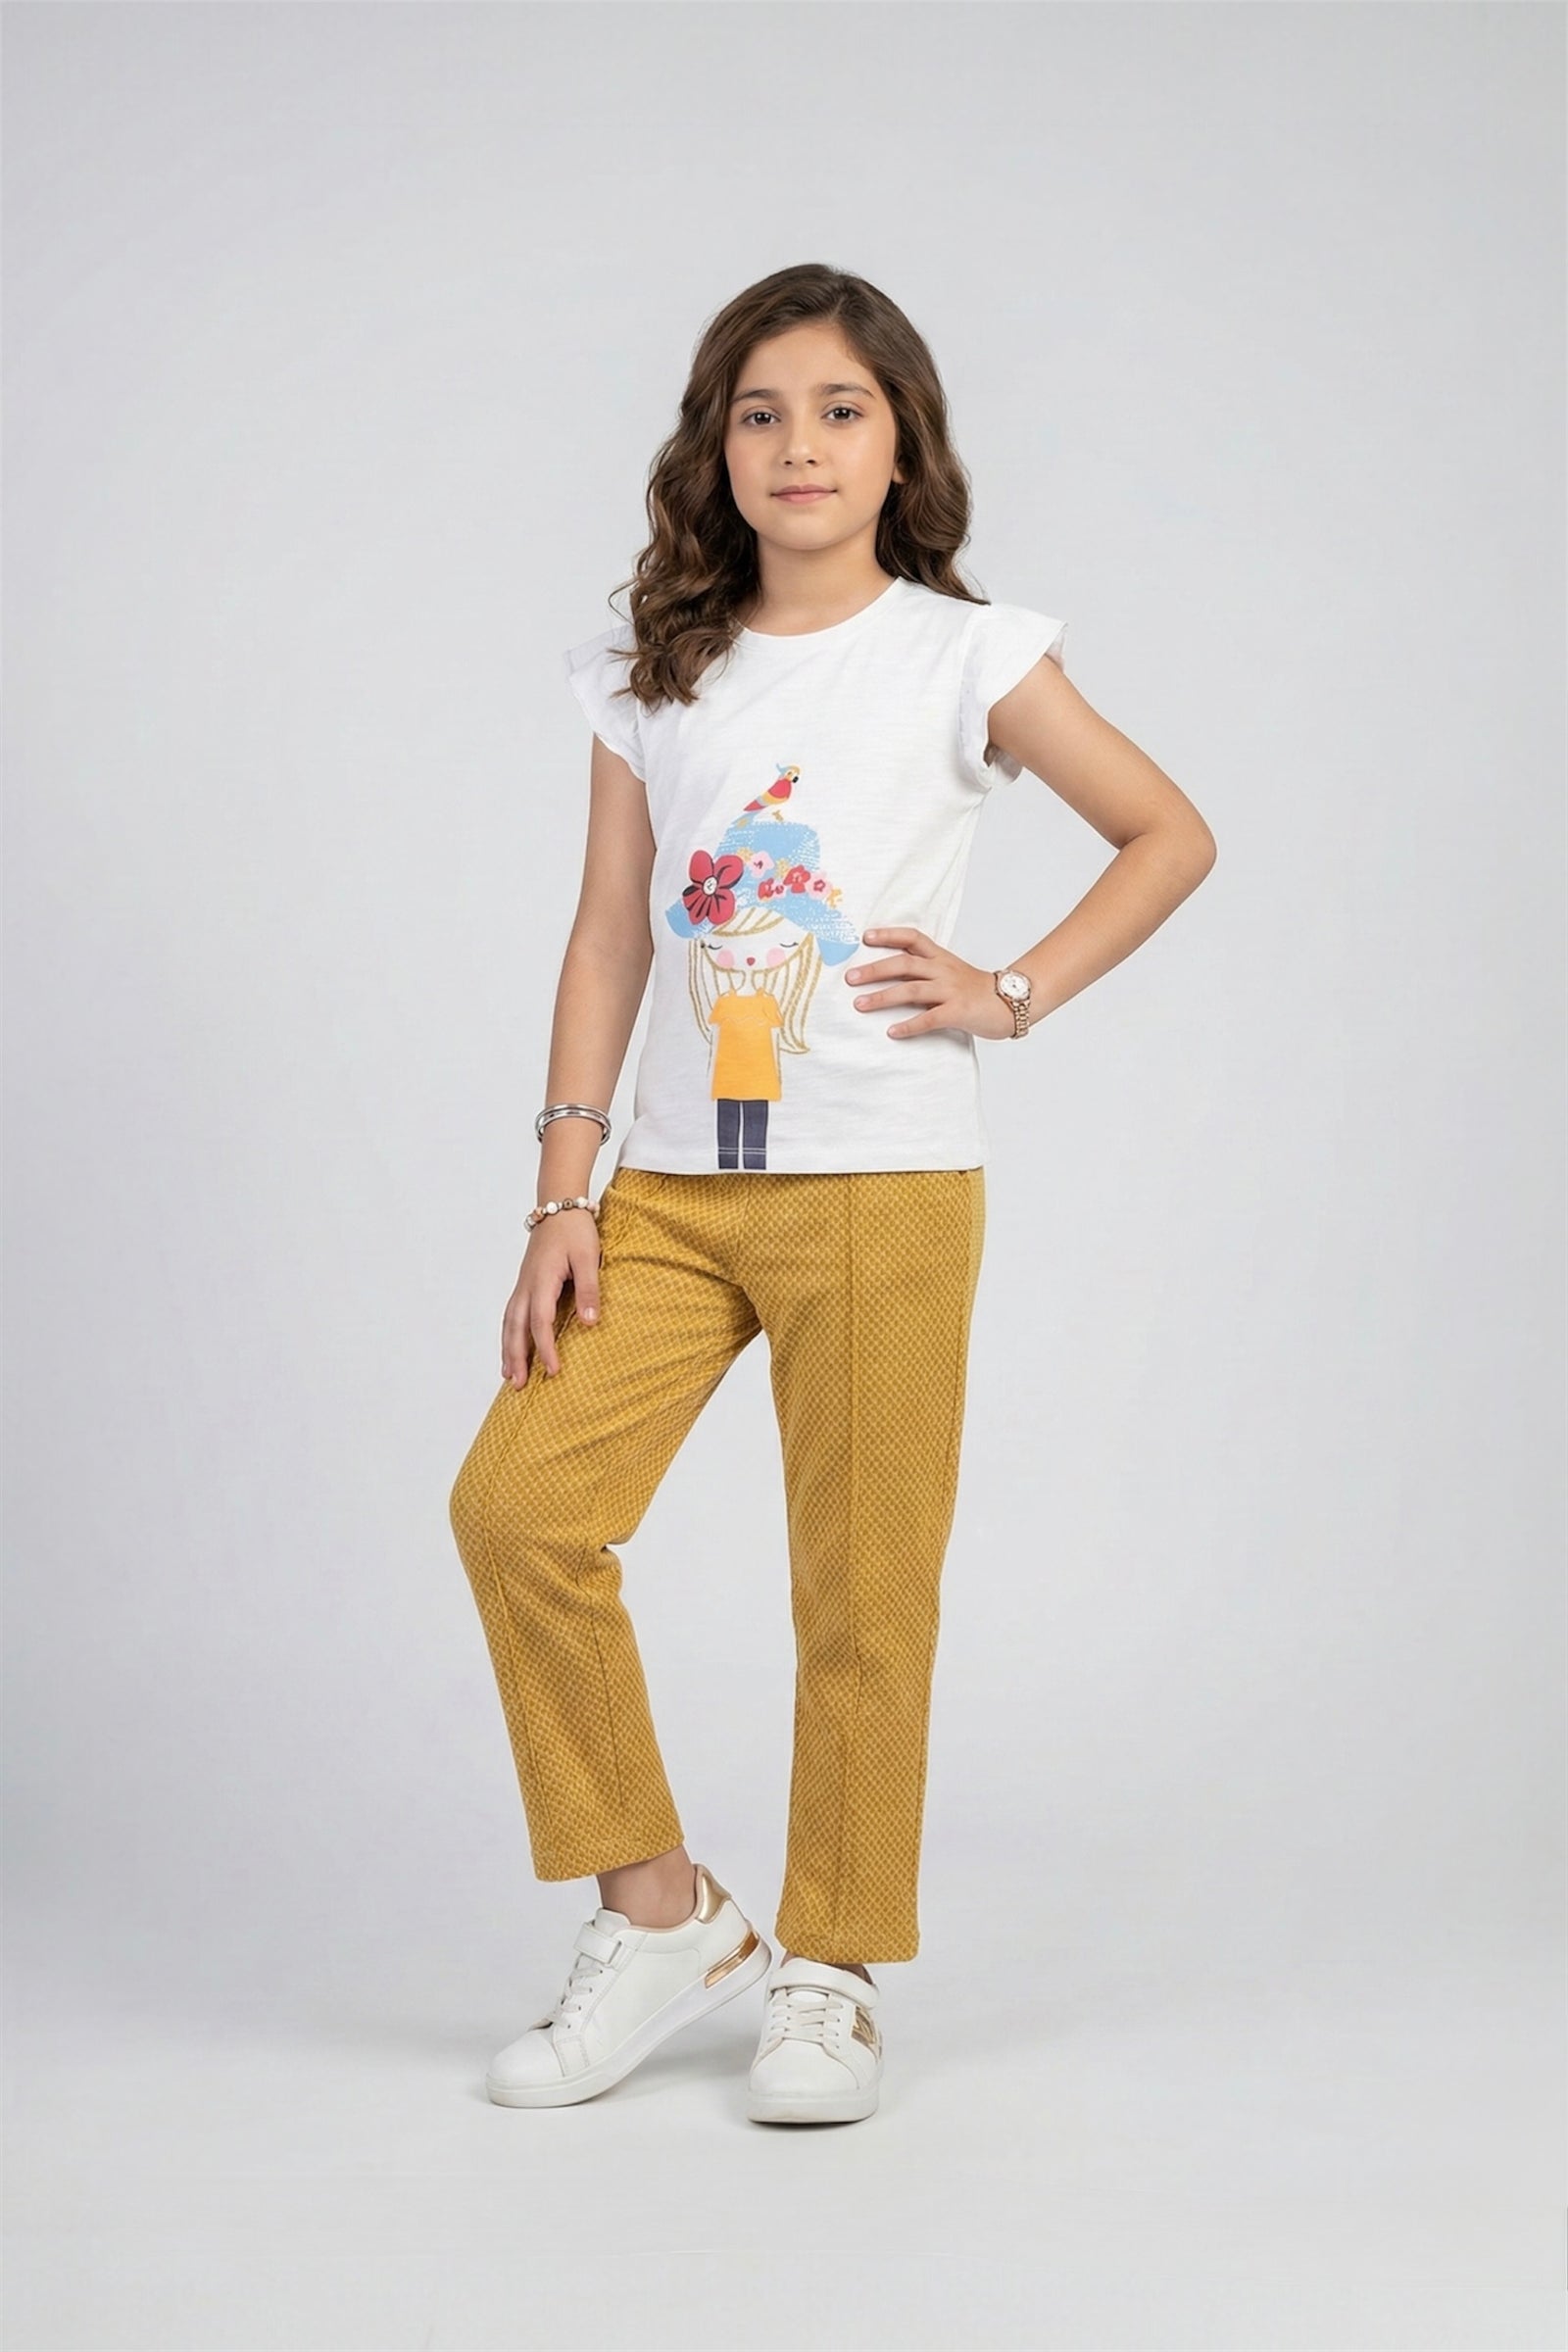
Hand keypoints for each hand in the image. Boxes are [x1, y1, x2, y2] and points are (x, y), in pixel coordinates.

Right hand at [502, 1208, 601, 1385]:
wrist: (559, 1205)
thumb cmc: (575, 1230)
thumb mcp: (589, 1257)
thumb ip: (589, 1289)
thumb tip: (589, 1322)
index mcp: (542, 1280)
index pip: (540, 1322)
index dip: (545, 1348)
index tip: (553, 1371)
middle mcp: (526, 1285)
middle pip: (515, 1327)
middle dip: (516, 1357)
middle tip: (519, 1385)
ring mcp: (522, 1284)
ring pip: (509, 1322)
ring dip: (508, 1349)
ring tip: (509, 1375)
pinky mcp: (525, 1283)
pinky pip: (511, 1314)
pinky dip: (508, 1334)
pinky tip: (511, 1348)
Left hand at [843, 926, 1019, 1041]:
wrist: (1011, 1003)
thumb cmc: (977, 991)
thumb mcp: (951, 972)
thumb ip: (925, 970)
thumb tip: (890, 973)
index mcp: (941, 958)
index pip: (912, 938)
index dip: (889, 935)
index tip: (865, 937)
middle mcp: (944, 970)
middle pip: (904, 963)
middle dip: (874, 969)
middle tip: (850, 978)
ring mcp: (951, 990)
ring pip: (911, 989)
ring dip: (882, 997)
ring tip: (860, 1004)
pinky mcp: (958, 1012)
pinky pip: (929, 1018)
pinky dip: (909, 1025)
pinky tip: (892, 1032)